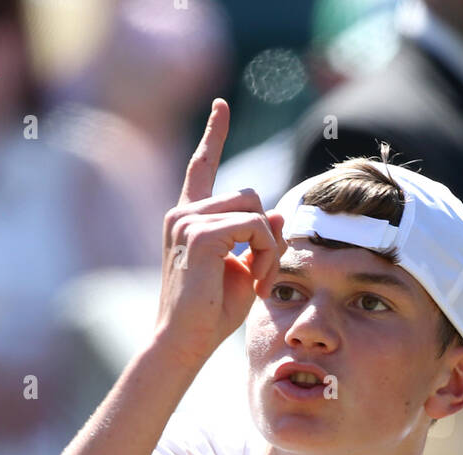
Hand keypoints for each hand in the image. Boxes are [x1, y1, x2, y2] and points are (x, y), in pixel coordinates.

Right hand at [155, 97, 285, 367]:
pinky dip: (267, 254)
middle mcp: (184, 213)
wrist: (183, 342)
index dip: (213, 134)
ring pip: (256, 209)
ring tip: (259, 279)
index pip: (202, 167)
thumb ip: (260, 236)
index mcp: (189, 218)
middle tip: (264, 274)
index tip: (221, 105)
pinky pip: (256, 227)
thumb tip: (279, 210)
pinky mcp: (200, 235)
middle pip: (250, 194)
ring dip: (270, 246)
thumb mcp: (245, 269)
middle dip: (268, 233)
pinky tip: (256, 280)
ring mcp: (188, 221)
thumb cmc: (210, 315)